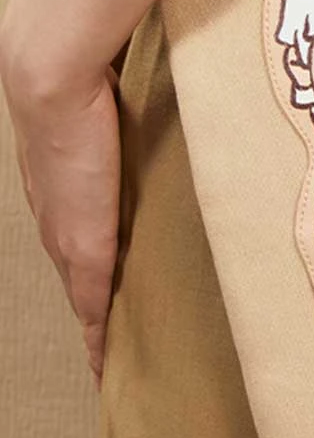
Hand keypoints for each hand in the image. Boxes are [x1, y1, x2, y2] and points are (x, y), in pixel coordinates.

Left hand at [2, 62, 120, 386]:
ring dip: (93, 324)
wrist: (53, 81)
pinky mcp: (85, 245)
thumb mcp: (105, 114)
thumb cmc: (82, 83)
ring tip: (109, 353)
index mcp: (59, 193)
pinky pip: (92, 302)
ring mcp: (65, 234)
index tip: (95, 310)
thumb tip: (135, 103)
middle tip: (107, 345)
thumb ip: (118, 124)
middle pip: (73, 280)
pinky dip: (98, 332)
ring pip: (80, 294)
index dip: (84, 281)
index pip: (71, 249)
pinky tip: (106, 355)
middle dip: (89, 312)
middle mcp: (55, 219)